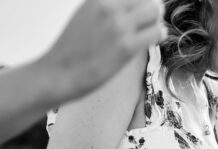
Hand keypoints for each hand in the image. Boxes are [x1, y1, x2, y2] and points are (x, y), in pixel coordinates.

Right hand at [37, 0, 165, 102]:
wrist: (59, 73)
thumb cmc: (72, 49)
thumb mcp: (86, 15)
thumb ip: (106, 9)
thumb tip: (127, 10)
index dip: (138, 2)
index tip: (138, 12)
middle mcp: (109, 6)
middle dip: (150, 8)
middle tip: (147, 20)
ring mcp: (119, 25)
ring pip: (155, 10)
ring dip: (155, 19)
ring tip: (149, 29)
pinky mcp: (127, 46)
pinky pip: (157, 31)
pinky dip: (158, 33)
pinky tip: (153, 39)